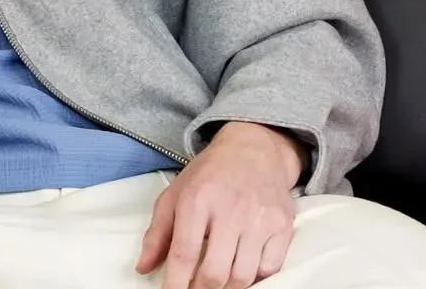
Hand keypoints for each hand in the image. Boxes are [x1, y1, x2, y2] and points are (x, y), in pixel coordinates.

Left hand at [137, 122, 302, 288]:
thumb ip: (158, 232)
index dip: (175, 284)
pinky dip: (256, 278)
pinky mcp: (282, 226)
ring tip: (215, 283)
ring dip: (227, 288)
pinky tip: (241, 269)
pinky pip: (270, 269)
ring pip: (243, 277)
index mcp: (196, 200)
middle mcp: (229, 210)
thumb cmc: (210, 174)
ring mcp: (259, 219)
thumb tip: (143, 267)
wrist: (254, 150)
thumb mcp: (175, 194)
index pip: (184, 253)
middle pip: (215, 273)